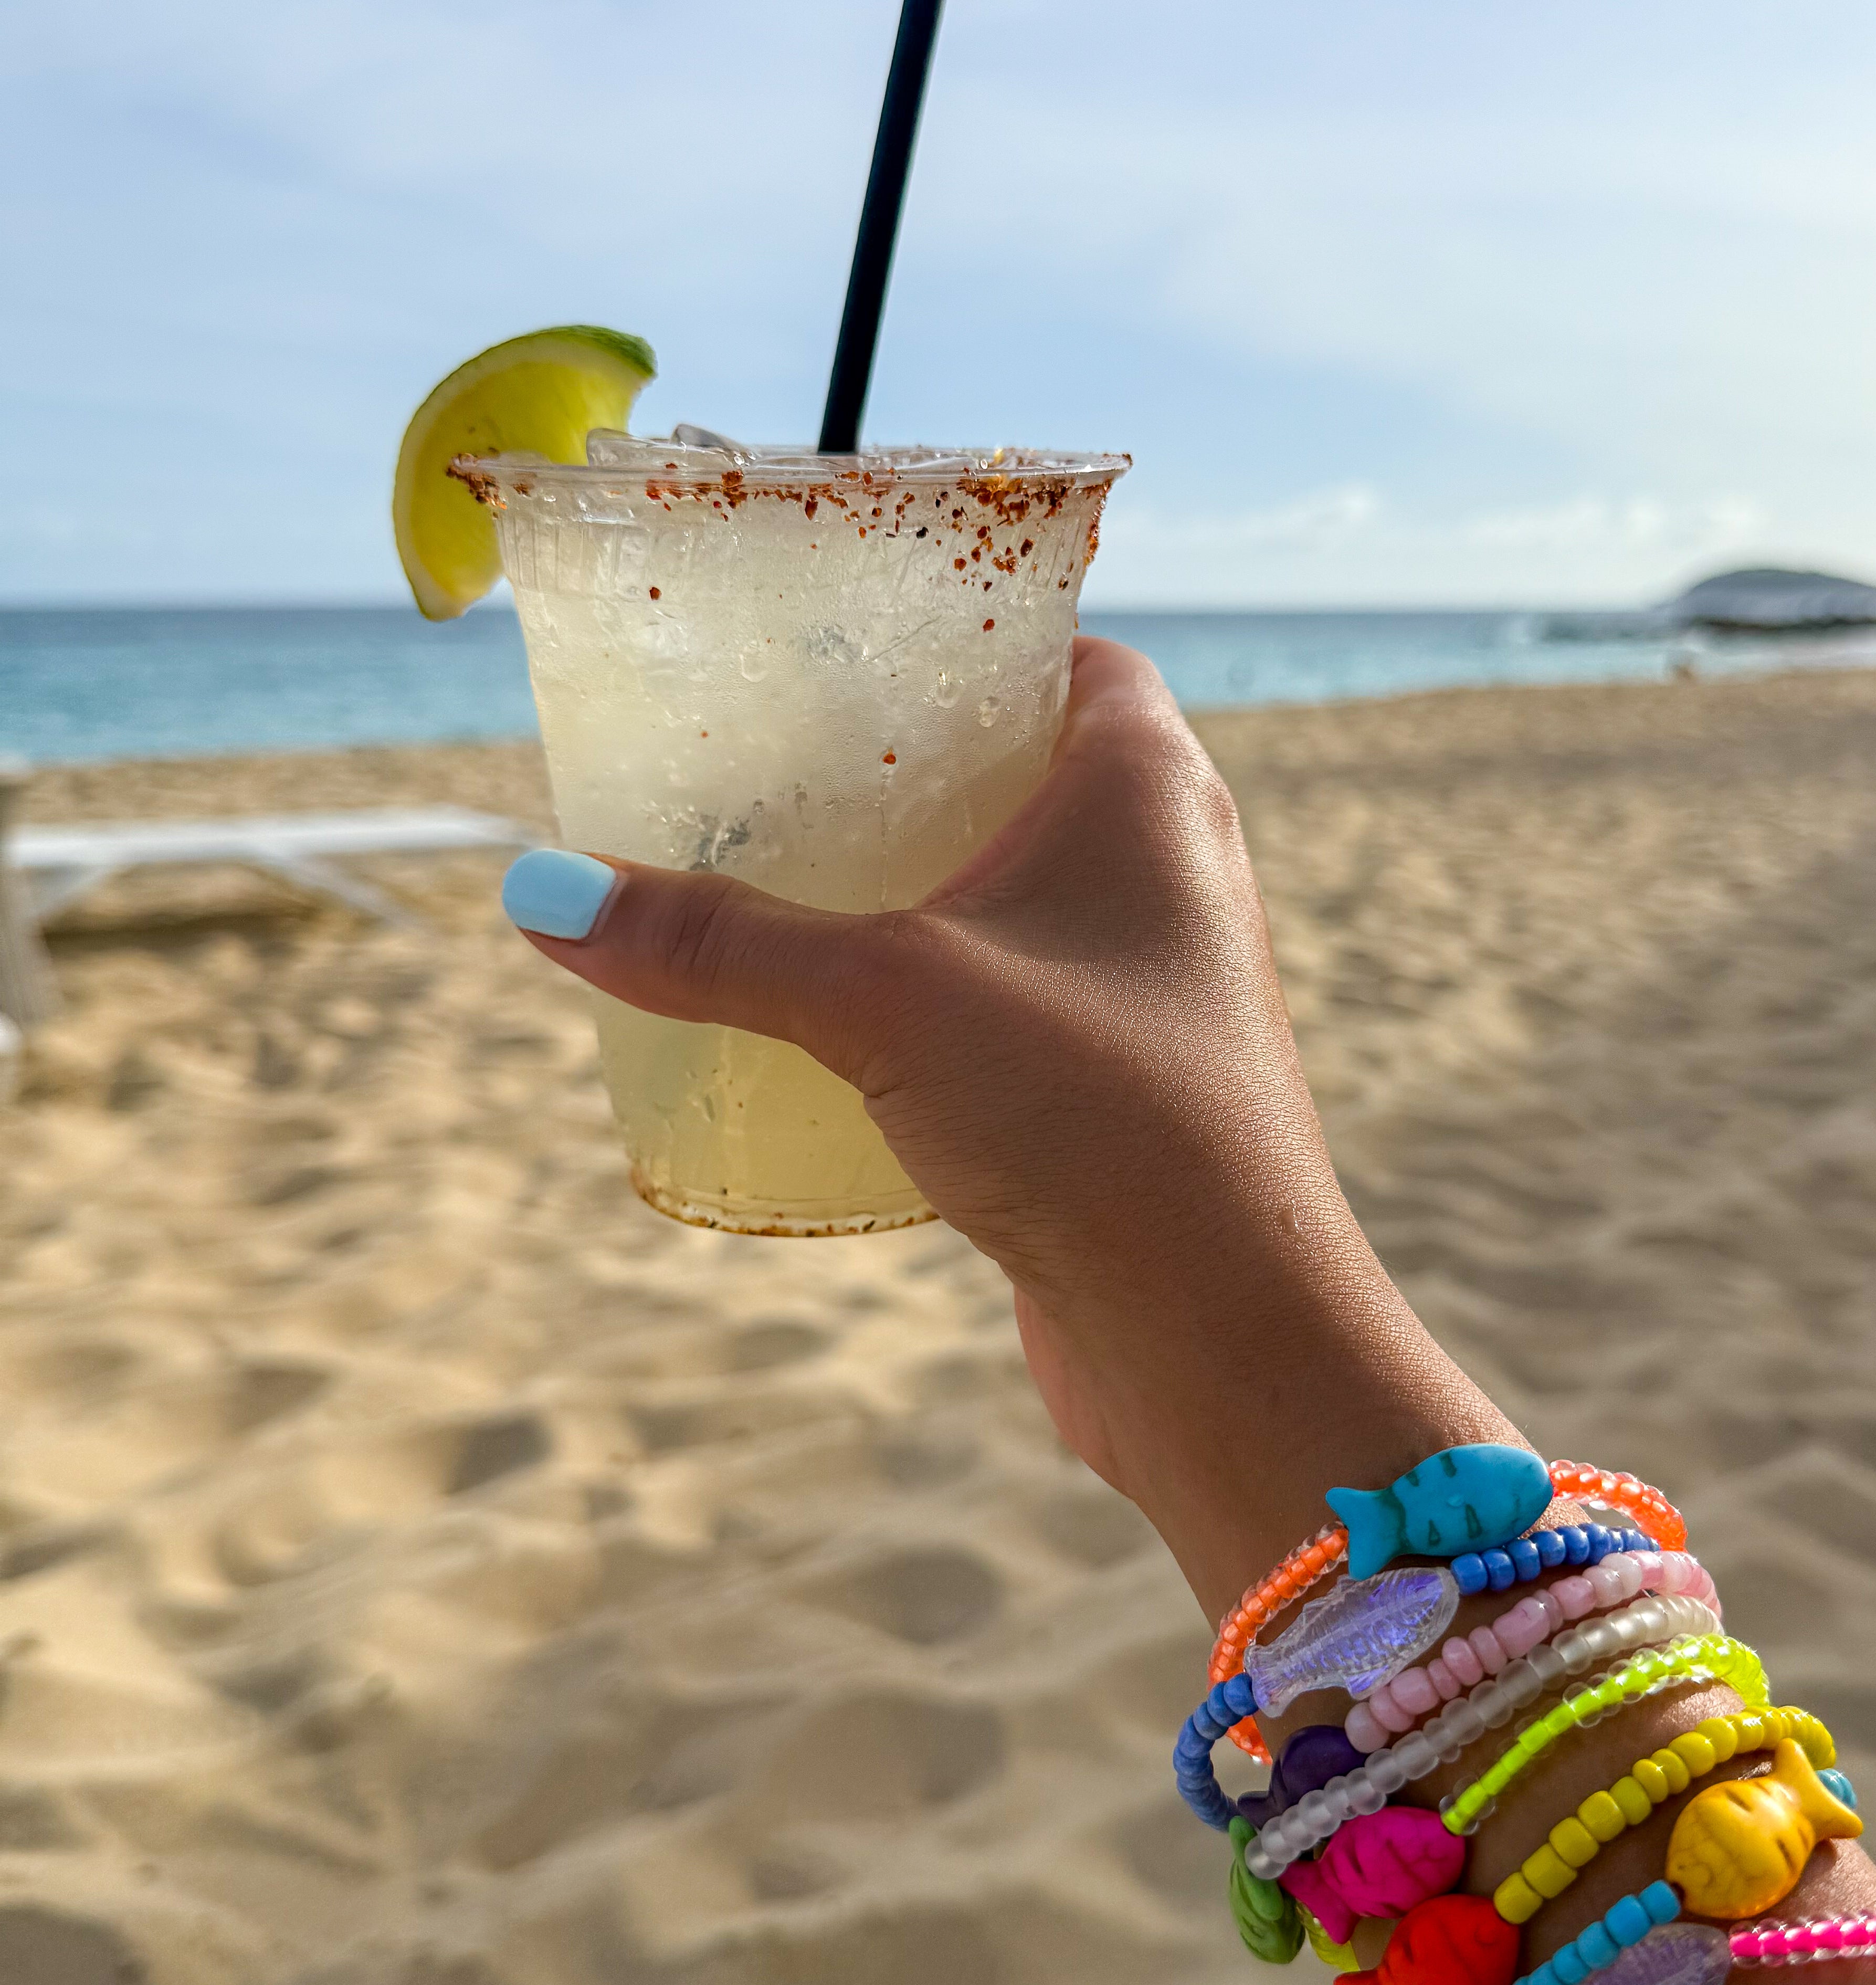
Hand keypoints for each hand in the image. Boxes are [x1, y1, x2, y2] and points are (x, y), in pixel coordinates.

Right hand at [504, 638, 1486, 1594]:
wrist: (1224, 1343)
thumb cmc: (1100, 1125)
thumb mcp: (884, 1001)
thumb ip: (718, 944)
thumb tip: (543, 895)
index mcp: (1154, 787)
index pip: (1070, 654)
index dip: (968, 641)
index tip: (851, 654)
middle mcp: (1173, 870)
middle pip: (1029, 772)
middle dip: (908, 773)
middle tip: (771, 770)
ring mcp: (1154, 985)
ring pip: (1016, 899)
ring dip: (913, 894)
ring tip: (776, 888)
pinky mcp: (1121, 1088)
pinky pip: (1012, 1004)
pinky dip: (931, 997)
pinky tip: (833, 1025)